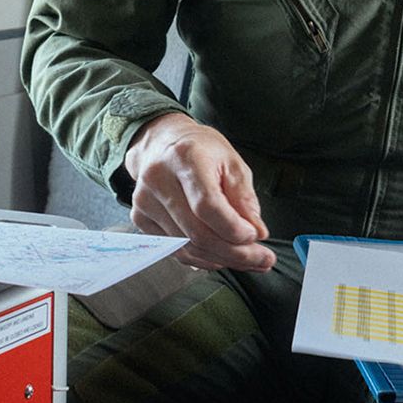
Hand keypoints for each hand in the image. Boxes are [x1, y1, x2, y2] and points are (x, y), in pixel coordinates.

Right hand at [124, 112, 274, 271]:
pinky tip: (221, 256)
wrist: (162, 143)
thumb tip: (257, 233)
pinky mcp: (140, 218)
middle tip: (262, 259)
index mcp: (185, 158)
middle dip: (234, 252)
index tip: (256, 236)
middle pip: (197, 232)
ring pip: (186, 247)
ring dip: (221, 259)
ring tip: (248, 259)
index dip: (233, 228)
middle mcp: (158, 179)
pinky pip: (174, 249)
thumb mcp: (231, 163)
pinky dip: (201, 258)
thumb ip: (244, 198)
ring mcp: (145, 201)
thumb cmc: (201, 150)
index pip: (207, 205)